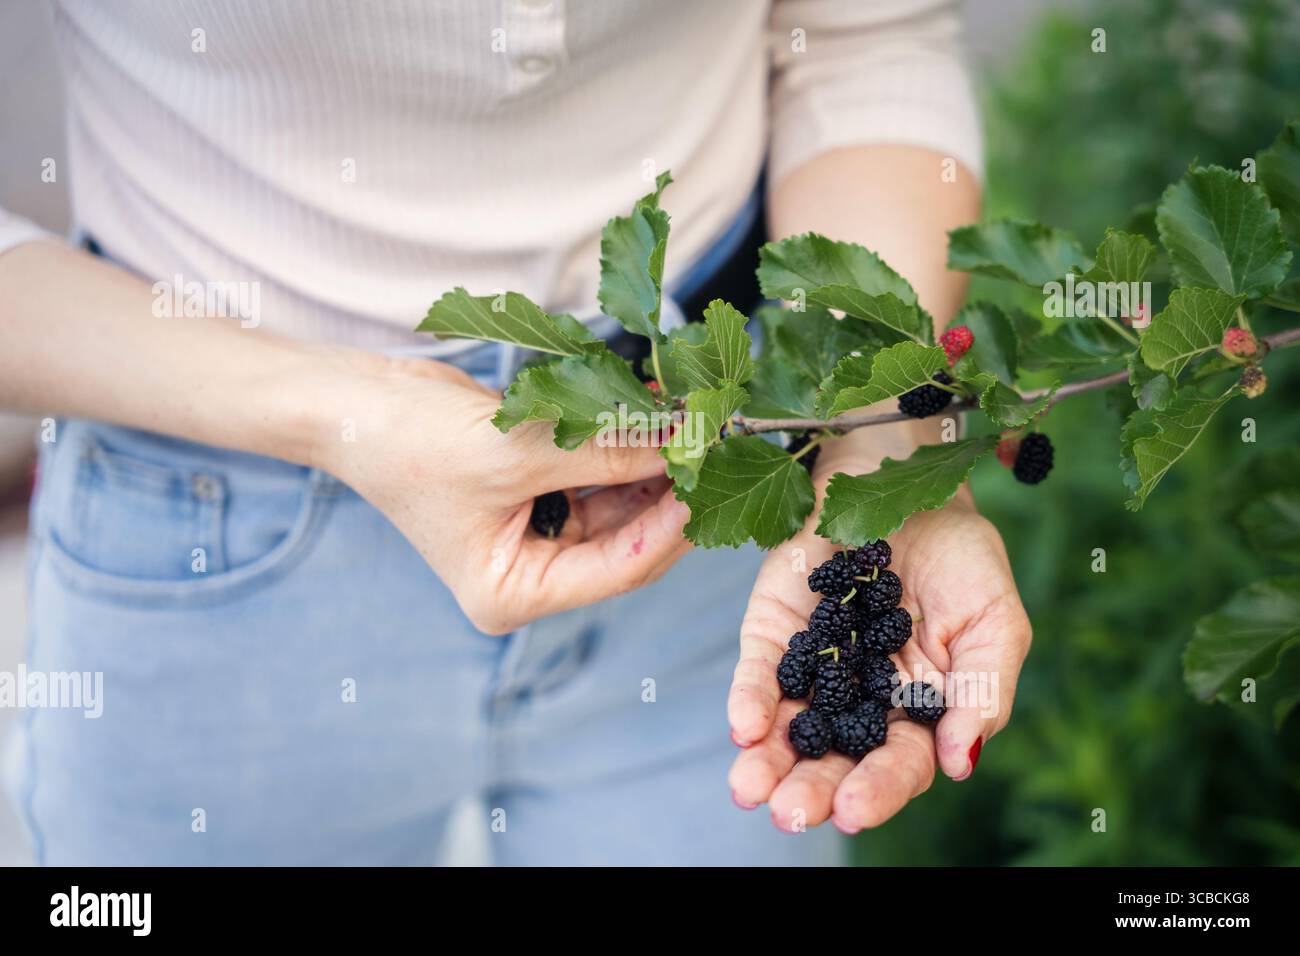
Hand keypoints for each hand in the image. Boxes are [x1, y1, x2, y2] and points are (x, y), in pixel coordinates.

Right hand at [319, 352, 691, 633]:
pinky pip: (600, 470)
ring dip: (654, 457)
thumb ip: (605, 450)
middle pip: (628, 536)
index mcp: (515, 592)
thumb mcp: (514, 453)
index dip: (673, 522)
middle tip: (717, 440)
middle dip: (670, 487)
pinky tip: (658, 406)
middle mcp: (531, 569)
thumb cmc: (410, 443)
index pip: (620, 567)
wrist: (354, 402)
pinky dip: (626, 439)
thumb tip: (687, 439)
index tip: (714, 474)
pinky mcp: (540, 489)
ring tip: (695, 416)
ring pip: (621, 500)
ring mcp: (537, 529)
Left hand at [726, 440, 1030, 831]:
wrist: (907, 479)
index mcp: (917, 709)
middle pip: (833, 757)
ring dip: (767, 761)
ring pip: (787, 727)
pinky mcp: (774, 630)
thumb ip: (982, 694)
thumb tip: (959, 765)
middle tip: (791, 814)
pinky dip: (750, 699)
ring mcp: (813, 666)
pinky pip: (759, 671)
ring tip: (750, 789)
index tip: (853, 809)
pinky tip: (744, 726)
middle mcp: (859, 697)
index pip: (897, 762)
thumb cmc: (961, 555)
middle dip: (811, 788)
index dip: (877, 788)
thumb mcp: (994, 620)